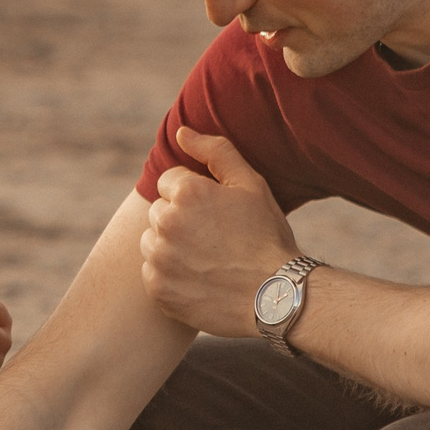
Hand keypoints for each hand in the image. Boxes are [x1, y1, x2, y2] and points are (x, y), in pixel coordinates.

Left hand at [140, 127, 298, 337]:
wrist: (276, 296)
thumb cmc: (266, 236)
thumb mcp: (250, 184)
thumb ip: (215, 151)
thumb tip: (180, 133)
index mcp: (186, 193)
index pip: (170, 182)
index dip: (195, 196)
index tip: (216, 213)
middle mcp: (166, 223)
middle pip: (160, 212)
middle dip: (181, 220)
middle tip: (215, 238)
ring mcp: (159, 259)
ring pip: (153, 243)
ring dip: (171, 248)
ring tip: (207, 259)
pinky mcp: (158, 290)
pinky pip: (153, 275)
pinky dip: (170, 277)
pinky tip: (201, 280)